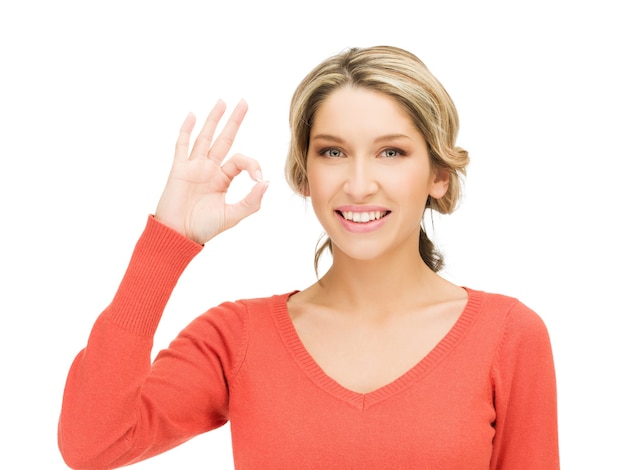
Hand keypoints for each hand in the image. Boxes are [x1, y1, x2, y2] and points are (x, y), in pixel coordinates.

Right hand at [155, 99, 267, 243]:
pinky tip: (192, 115)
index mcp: (222, 179)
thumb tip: (266, 182)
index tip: (258, 178)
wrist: (178, 235)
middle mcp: (209, 169)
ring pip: (205, 137)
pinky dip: (186, 130)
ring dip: (214, 119)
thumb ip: (251, 201)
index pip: (240, 160)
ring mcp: (193, 167)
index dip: (252, 165)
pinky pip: (182, 145)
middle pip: (224, 139)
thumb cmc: (203, 228)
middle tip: (243, 102)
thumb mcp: (233, 215)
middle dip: (234, 121)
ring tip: (222, 102)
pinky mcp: (179, 169)